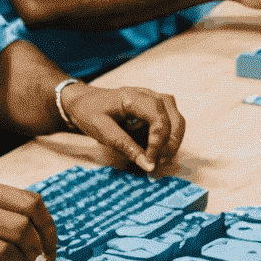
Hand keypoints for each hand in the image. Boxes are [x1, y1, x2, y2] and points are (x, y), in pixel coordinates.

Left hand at [61, 82, 185, 175]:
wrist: (83, 100)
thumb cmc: (89, 112)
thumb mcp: (101, 130)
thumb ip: (125, 146)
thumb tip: (148, 165)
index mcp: (132, 97)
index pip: (158, 119)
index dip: (158, 143)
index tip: (150, 162)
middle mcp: (148, 94)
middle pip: (174, 119)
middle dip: (170, 145)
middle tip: (157, 163)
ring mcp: (153, 99)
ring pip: (177, 120)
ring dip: (172, 141)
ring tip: (158, 158)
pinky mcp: (154, 107)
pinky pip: (171, 122)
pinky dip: (168, 138)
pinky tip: (154, 150)